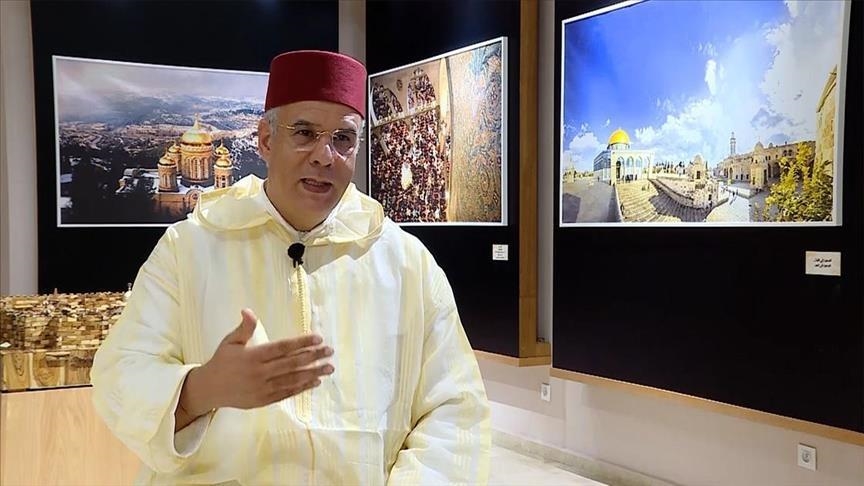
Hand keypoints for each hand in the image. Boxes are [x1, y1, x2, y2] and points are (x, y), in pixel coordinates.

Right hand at [180, 308, 333, 416]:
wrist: (209, 390)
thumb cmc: (222, 361)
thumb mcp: (230, 341)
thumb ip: (244, 327)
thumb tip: (248, 310)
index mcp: (253, 356)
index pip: (282, 348)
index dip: (302, 343)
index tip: (318, 338)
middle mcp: (259, 373)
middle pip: (292, 364)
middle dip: (313, 357)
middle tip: (330, 351)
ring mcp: (262, 388)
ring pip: (292, 380)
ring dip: (313, 374)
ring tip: (329, 368)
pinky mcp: (264, 400)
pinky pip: (287, 393)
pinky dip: (302, 388)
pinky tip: (315, 382)